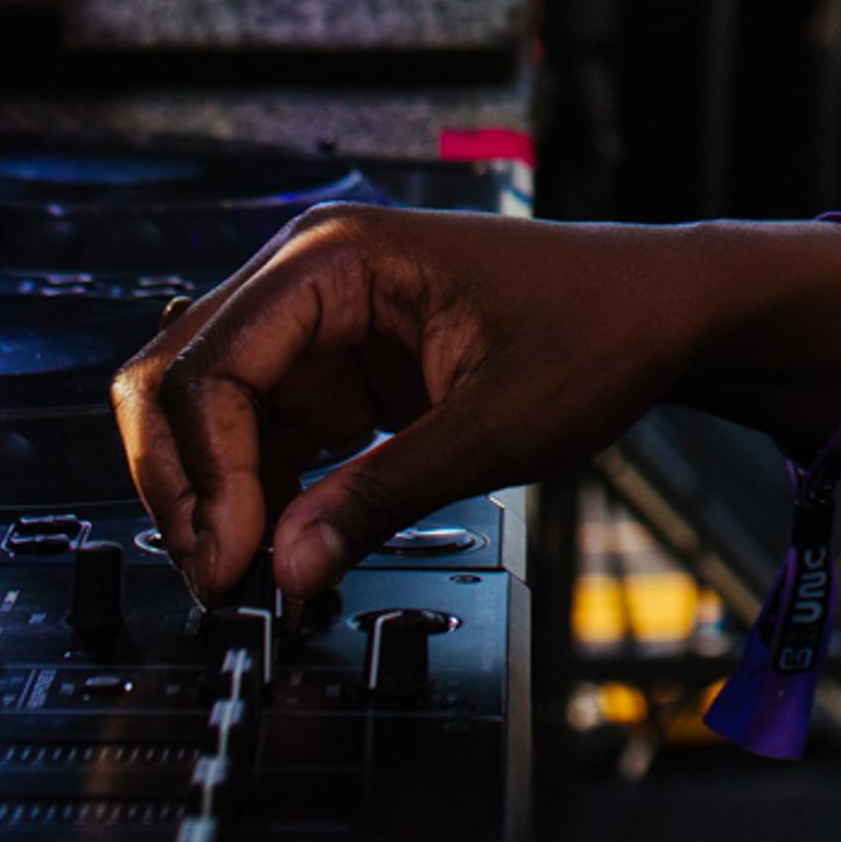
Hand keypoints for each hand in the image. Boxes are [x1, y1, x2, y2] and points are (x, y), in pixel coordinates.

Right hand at [114, 207, 840, 606]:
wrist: (662, 312)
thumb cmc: (599, 328)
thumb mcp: (496, 426)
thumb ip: (381, 496)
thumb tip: (284, 568)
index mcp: (337, 258)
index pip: (211, 367)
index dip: (204, 475)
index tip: (234, 563)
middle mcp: (309, 277)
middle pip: (178, 382)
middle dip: (185, 486)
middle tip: (224, 583)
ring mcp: (317, 325)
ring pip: (206, 415)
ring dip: (215, 499)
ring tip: (255, 583)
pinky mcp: (336, 370)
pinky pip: (258, 435)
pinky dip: (256, 496)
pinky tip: (285, 552)